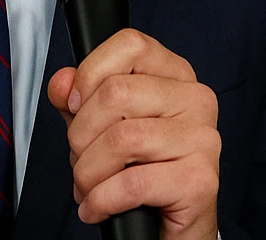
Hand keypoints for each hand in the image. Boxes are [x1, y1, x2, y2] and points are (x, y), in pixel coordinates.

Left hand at [47, 28, 219, 239]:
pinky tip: (97, 208)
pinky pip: (132, 184)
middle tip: (81, 160)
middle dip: (80, 135)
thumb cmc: (143, 172)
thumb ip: (80, 100)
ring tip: (88, 188)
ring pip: (121, 139)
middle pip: (116, 93)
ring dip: (88, 173)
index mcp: (176, 76)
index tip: (75, 105)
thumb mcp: (102, 128)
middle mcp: (196, 100)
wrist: (176, 229)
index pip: (131, 45)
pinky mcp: (199, 180)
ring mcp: (202, 139)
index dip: (91, 73)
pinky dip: (101, 201)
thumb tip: (63, 83)